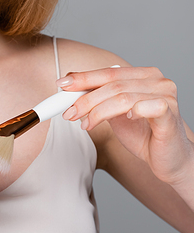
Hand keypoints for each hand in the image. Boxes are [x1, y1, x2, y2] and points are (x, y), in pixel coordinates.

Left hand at [57, 66, 193, 186]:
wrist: (169, 161)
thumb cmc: (145, 135)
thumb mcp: (115, 114)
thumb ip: (99, 98)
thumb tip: (69, 88)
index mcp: (144, 75)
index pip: (109, 72)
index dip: (83, 77)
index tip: (62, 85)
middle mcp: (157, 81)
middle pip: (113, 84)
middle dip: (85, 98)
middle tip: (68, 112)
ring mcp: (166, 96)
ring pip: (123, 97)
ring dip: (98, 111)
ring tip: (86, 124)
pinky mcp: (170, 115)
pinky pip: (148, 107)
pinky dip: (131, 112)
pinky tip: (125, 119)